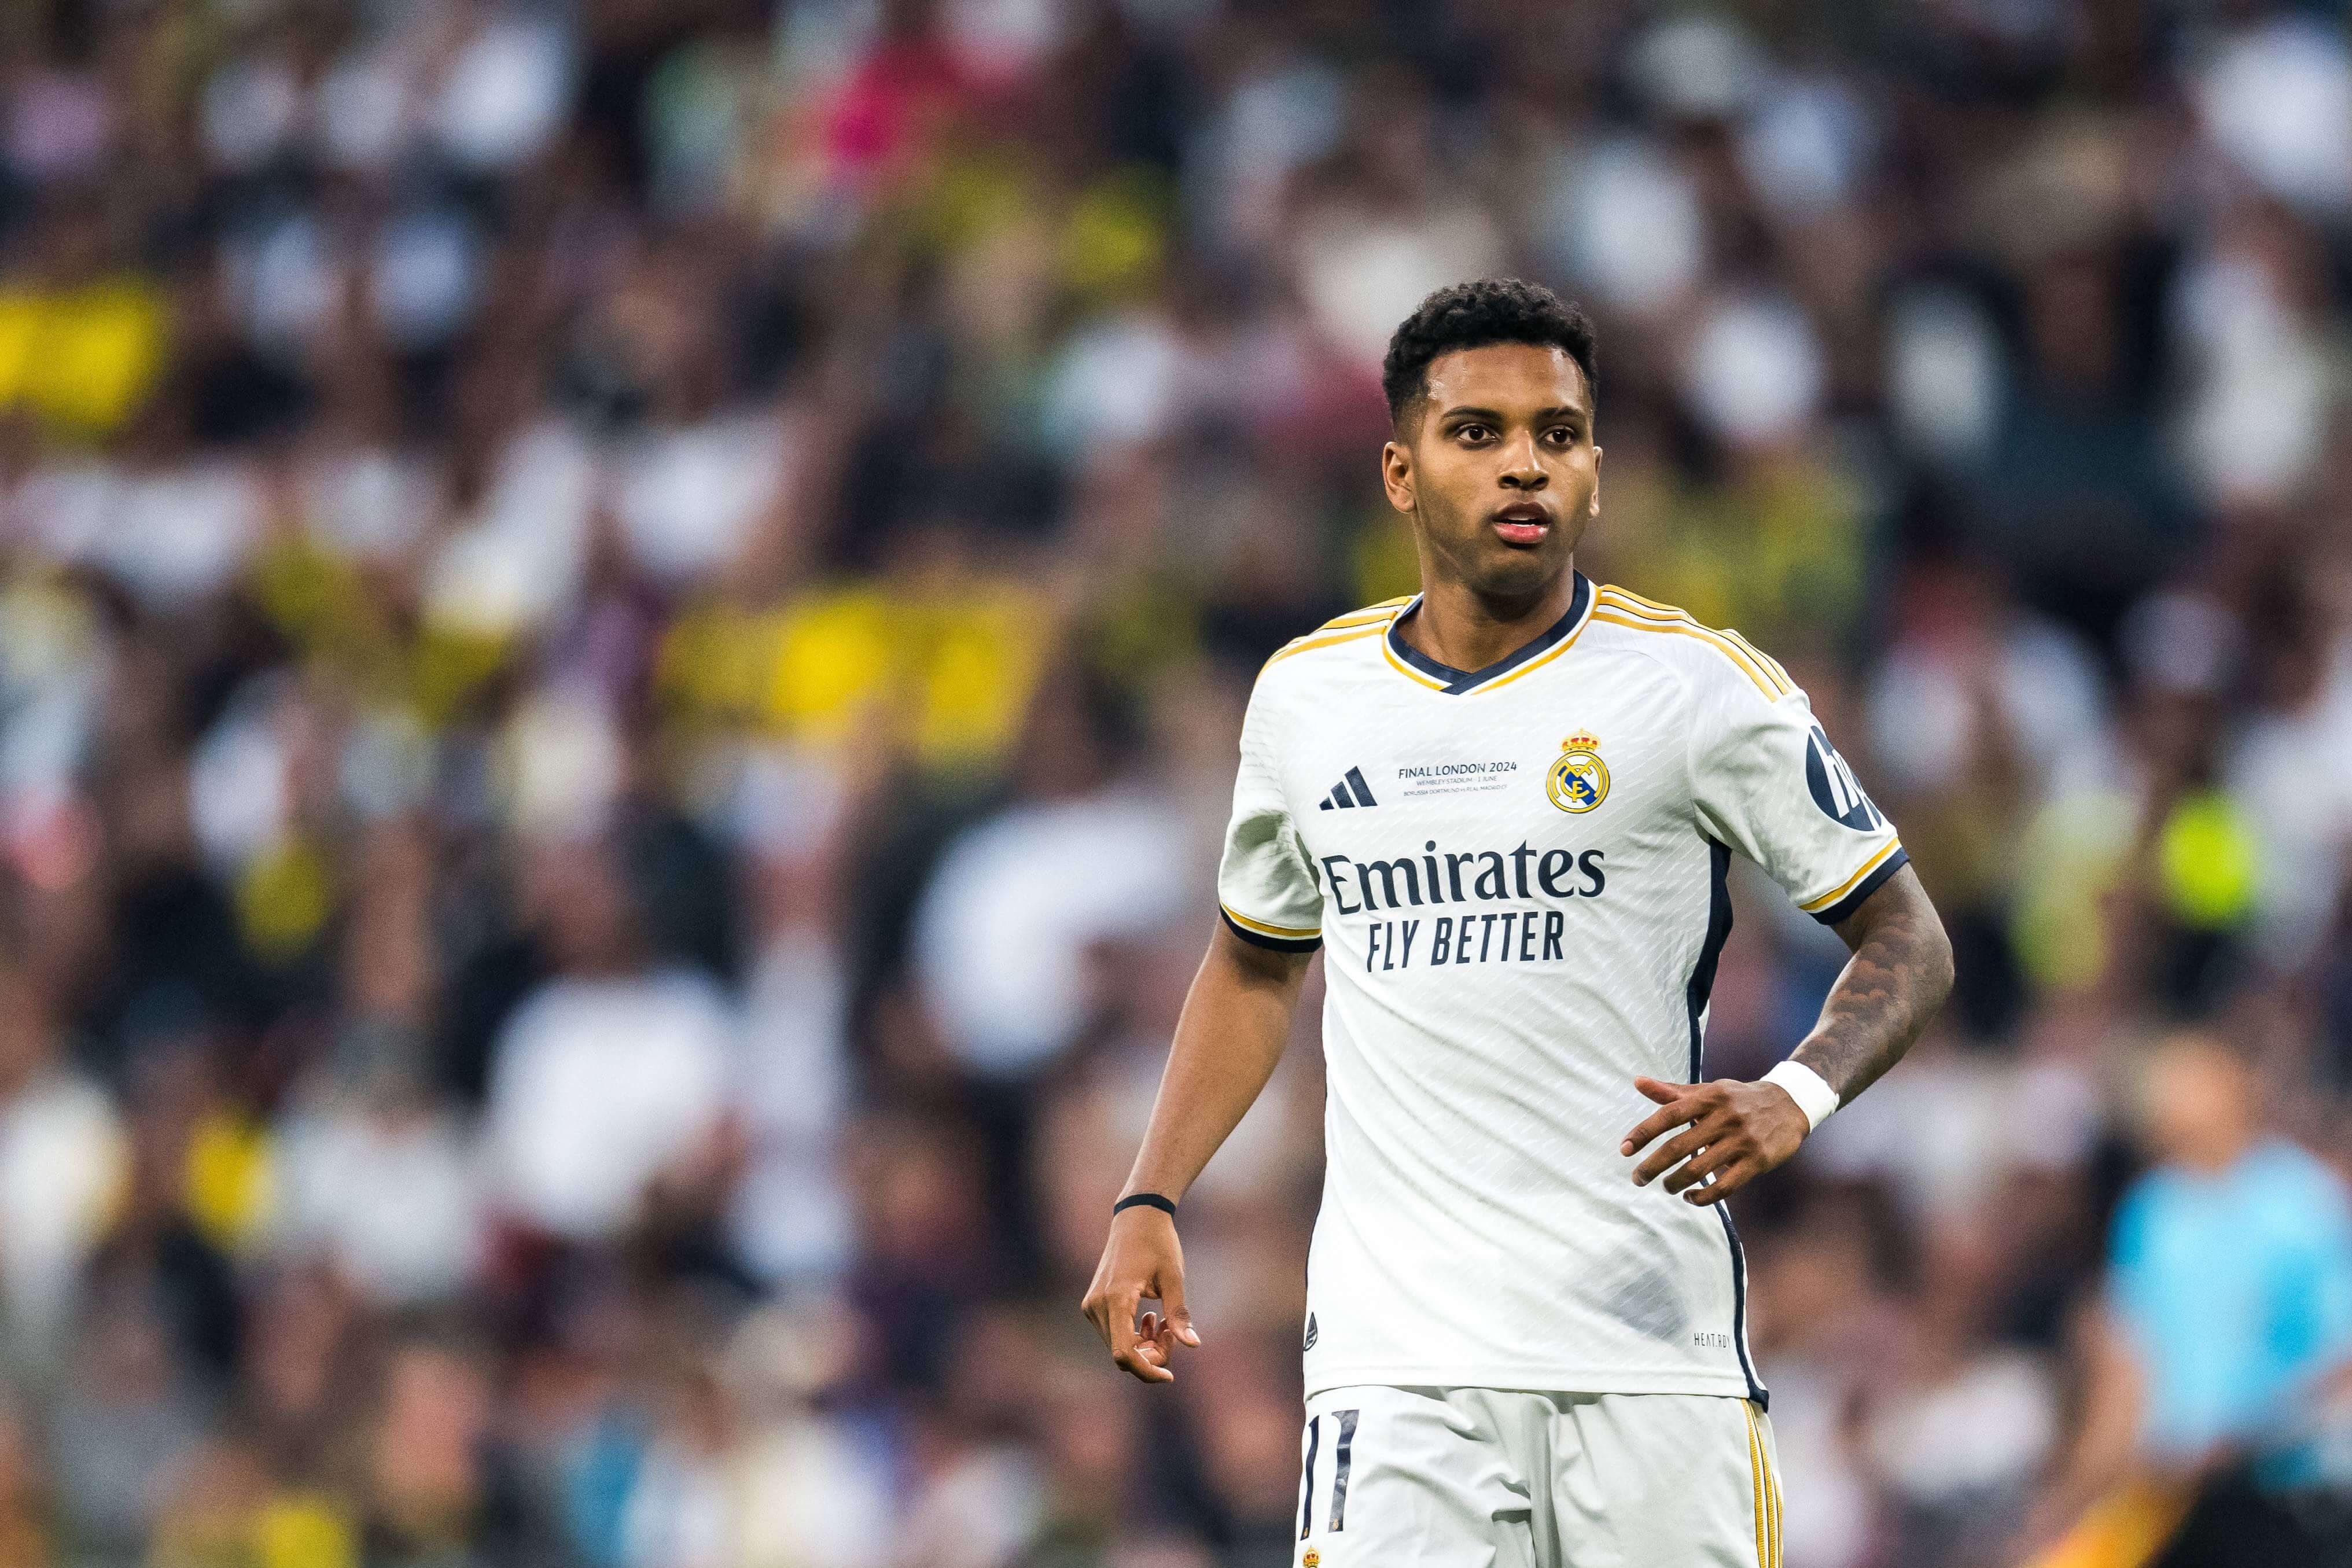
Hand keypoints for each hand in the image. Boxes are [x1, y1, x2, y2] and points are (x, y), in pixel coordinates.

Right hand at [1080, 1205, 1199, 1383]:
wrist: (1136, 1217)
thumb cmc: (1158, 1244)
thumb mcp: (1174, 1278)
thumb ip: (1179, 1313)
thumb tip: (1193, 1345)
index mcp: (1116, 1299)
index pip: (1124, 1353)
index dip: (1147, 1371)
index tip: (1170, 1376)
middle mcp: (1097, 1305)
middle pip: (1123, 1355)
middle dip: (1152, 1354)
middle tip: (1173, 1332)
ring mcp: (1091, 1306)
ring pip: (1118, 1347)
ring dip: (1144, 1345)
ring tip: (1163, 1320)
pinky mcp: (1093, 1305)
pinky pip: (1114, 1335)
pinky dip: (1134, 1335)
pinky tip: (1150, 1316)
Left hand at [1619, 1076, 1809, 1204]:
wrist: (1790, 1104)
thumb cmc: (1738, 1099)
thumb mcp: (1708, 1091)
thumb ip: (1671, 1092)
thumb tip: (1637, 1081)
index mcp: (1708, 1098)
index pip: (1668, 1116)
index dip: (1643, 1133)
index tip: (1624, 1150)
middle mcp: (1724, 1118)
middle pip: (1678, 1147)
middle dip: (1652, 1166)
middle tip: (1637, 1179)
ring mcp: (1742, 1141)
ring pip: (1699, 1170)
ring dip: (1675, 1183)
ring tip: (1666, 1187)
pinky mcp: (1757, 1162)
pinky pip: (1725, 1187)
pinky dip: (1703, 1197)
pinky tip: (1690, 1198)